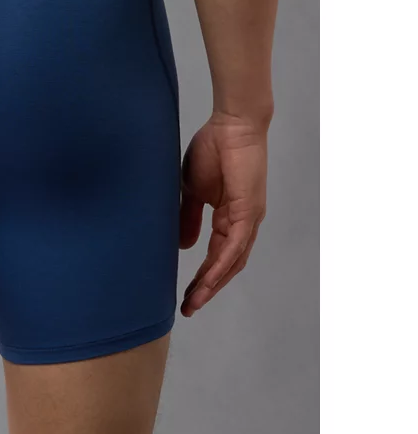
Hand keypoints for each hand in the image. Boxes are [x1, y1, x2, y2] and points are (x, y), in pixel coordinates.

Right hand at [179, 113, 267, 315]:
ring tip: (194, 301)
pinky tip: (207, 279)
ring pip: (232, 261)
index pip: (216, 256)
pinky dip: (221, 264)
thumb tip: (185, 246)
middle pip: (227, 266)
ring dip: (213, 283)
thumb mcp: (192, 189)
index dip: (202, 277)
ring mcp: (248, 219)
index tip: (184, 295)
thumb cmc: (213, 149)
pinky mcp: (248, 211)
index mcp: (229, 217)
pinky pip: (235, 245)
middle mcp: (243, 223)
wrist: (230, 126)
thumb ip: (188, 217)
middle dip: (207, 288)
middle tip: (188, 307)